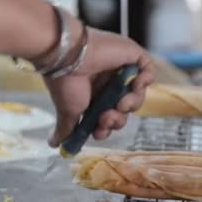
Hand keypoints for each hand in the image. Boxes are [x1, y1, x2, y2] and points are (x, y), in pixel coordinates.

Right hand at [43, 26, 154, 146]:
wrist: (67, 57)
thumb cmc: (66, 83)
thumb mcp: (67, 112)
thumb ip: (66, 129)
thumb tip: (53, 145)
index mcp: (93, 95)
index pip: (109, 117)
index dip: (107, 127)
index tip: (100, 130)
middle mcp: (107, 83)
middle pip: (124, 109)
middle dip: (117, 119)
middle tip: (107, 116)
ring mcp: (120, 70)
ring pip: (137, 94)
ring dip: (131, 104)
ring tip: (121, 103)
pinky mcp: (131, 56)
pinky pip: (148, 71)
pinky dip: (145, 80)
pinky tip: (135, 83)